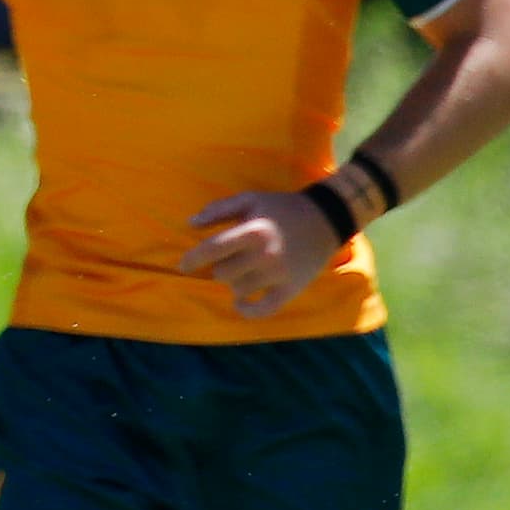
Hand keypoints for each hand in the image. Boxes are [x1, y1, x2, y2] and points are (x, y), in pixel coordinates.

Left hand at [183, 191, 343, 320]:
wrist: (326, 219)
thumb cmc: (281, 208)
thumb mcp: (250, 199)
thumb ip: (218, 209)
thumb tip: (190, 224)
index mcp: (253, 231)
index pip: (211, 249)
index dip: (192, 259)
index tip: (183, 266)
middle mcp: (265, 254)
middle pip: (222, 273)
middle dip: (220, 267)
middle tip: (230, 260)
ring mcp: (279, 274)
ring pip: (238, 290)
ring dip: (234, 283)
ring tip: (244, 272)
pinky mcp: (292, 288)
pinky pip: (263, 309)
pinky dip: (247, 310)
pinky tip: (240, 303)